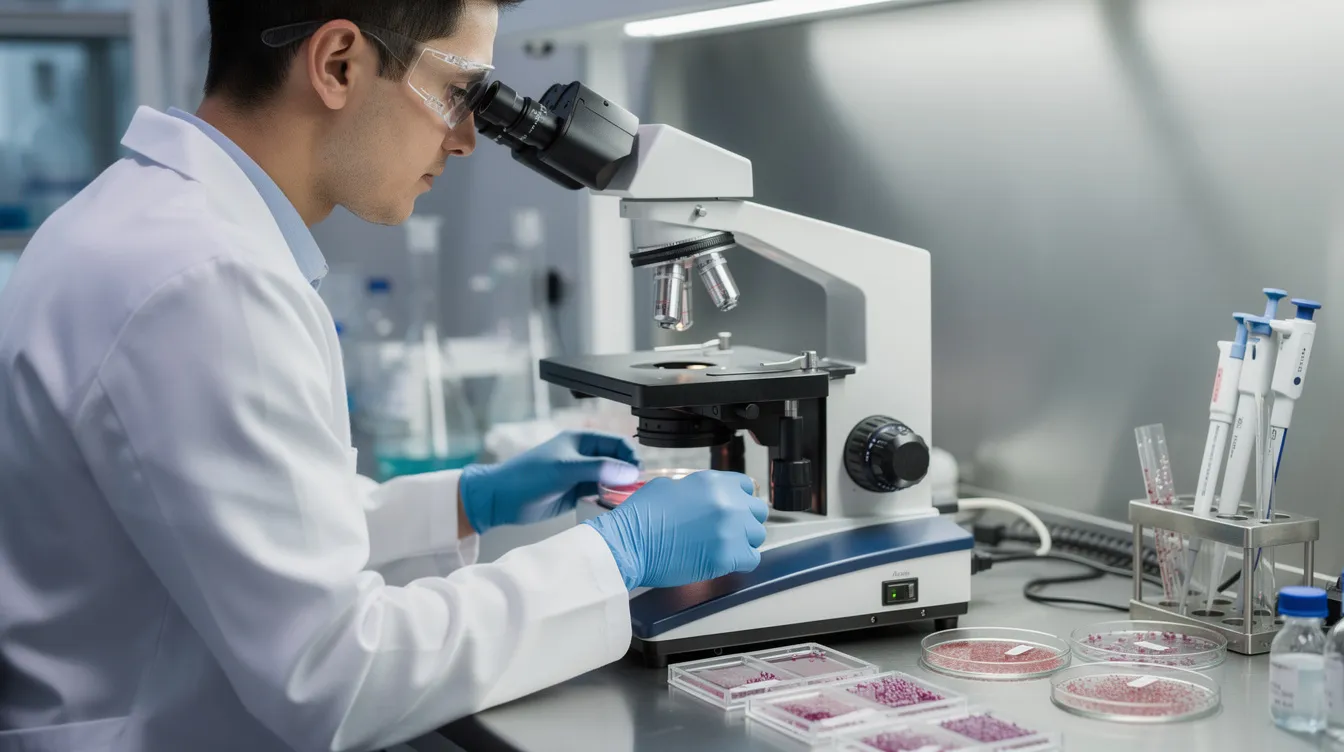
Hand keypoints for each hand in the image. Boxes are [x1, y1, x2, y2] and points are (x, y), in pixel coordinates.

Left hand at [460, 431, 640, 533]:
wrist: (501, 499)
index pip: (617, 443)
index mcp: (581, 441)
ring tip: (625, 501)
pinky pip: (600, 495)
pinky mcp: (576, 494)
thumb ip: (598, 468)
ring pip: (610, 479)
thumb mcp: (565, 469)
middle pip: (616, 462)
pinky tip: (612, 508)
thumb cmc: (527, 477)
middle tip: (635, 491)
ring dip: (619, 489)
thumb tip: (630, 471)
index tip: (637, 474)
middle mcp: (584, 456)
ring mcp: (580, 475)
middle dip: (627, 474)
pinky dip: (609, 500)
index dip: (630, 456)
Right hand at [582, 471, 767, 589]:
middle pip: (757, 511)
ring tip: (724, 547)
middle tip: (728, 531)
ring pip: (757, 536)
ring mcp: (731, 530)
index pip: (747, 487)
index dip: (739, 499)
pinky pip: (751, 559)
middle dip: (745, 521)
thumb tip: (705, 498)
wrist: (629, 544)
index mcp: (714, 482)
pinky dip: (741, 561)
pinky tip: (725, 561)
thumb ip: (697, 489)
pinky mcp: (728, 556)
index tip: (733, 510)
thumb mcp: (670, 486)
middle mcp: (728, 502)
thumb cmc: (641, 517)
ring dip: (744, 542)